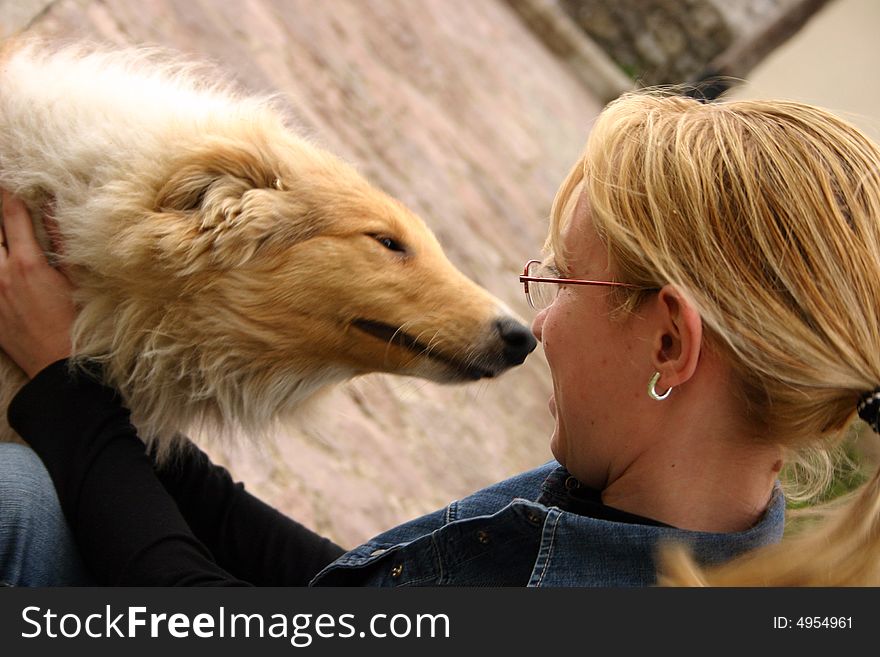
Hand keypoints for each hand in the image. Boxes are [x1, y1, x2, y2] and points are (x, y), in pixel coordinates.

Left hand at [0, 190, 75, 377]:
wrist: (57, 369)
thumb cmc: (74, 325)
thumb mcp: (77, 281)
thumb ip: (63, 243)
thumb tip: (55, 210)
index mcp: (28, 264)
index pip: (11, 216)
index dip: (7, 195)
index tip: (7, 182)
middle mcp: (1, 275)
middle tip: (1, 200)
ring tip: (2, 238)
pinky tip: (1, 265)